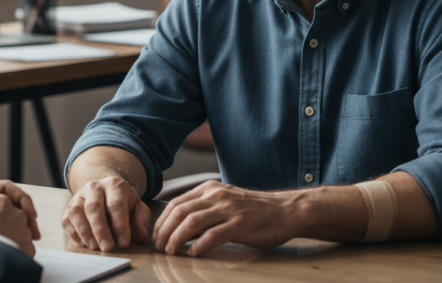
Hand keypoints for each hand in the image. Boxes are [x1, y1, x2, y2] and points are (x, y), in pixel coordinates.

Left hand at [0, 180, 40, 241]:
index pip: (4, 189)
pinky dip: (9, 242)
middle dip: (26, 216)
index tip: (29, 213)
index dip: (20, 198)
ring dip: (20, 230)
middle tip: (34, 232)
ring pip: (7, 221)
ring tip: (29, 243)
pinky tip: (14, 251)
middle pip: (10, 205)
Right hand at [62, 176, 150, 250]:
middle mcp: (94, 187)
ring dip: (85, 231)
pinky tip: (85, 243)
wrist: (103, 190)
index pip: (116, 205)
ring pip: (77, 212)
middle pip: (94, 207)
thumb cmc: (122, 202)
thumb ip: (141, 220)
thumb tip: (141, 235)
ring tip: (94, 247)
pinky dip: (74, 233)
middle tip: (107, 247)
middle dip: (100, 229)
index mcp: (114, 185)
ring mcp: (78, 196)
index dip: (119, 225)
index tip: (124, 243)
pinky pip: (67, 220)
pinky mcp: (68, 208)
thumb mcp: (137, 207)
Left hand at [152, 180, 295, 256]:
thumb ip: (203, 209)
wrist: (285, 210)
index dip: (161, 221)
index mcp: (210, 188)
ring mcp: (228, 209)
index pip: (176, 203)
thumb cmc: (254, 210)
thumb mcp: (224, 201)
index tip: (156, 236)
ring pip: (192, 222)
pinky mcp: (240, 224)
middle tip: (160, 247)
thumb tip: (178, 225)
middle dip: (165, 231)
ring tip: (171, 251)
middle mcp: (216, 195)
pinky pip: (213, 235)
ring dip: (177, 238)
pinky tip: (193, 253)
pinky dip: (199, 245)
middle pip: (180, 212)